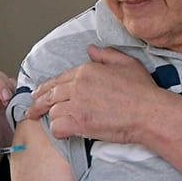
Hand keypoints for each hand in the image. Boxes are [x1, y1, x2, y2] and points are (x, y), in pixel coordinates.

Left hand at [25, 45, 162, 142]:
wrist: (150, 113)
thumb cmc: (143, 90)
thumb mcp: (127, 63)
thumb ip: (106, 55)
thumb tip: (90, 49)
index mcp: (87, 70)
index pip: (58, 79)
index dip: (46, 88)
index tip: (39, 94)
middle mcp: (78, 85)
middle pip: (49, 95)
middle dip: (37, 103)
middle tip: (31, 111)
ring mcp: (78, 104)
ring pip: (52, 111)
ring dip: (54, 118)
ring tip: (55, 123)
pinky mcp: (80, 123)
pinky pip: (57, 127)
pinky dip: (58, 131)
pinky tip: (63, 132)